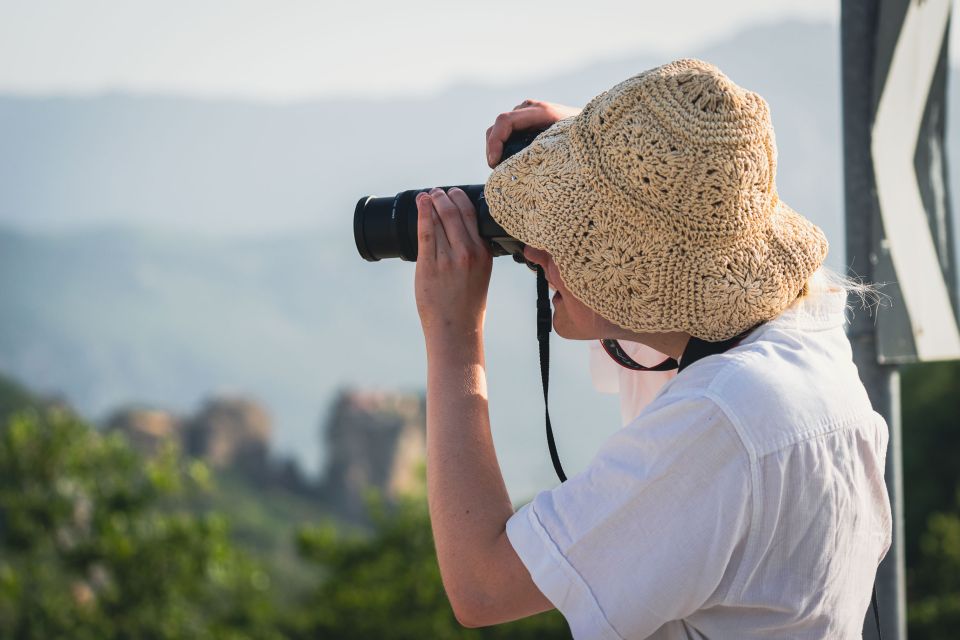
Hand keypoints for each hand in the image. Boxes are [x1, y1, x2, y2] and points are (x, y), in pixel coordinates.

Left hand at [415, 187, 492, 342]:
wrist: (456, 329)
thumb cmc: (467, 305)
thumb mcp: (481, 274)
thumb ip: (474, 253)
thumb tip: (461, 233)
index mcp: (484, 253)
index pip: (473, 216)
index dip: (461, 199)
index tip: (453, 193)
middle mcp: (468, 252)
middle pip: (456, 212)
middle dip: (445, 196)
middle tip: (438, 191)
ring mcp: (449, 259)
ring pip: (440, 219)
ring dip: (433, 201)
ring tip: (428, 195)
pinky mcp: (430, 265)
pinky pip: (426, 232)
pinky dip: (422, 213)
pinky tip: (420, 202)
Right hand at [485, 99, 580, 167]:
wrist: (596, 128)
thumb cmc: (584, 140)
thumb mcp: (566, 148)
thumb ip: (544, 152)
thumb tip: (519, 169)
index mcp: (541, 111)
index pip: (505, 121)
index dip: (494, 142)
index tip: (494, 164)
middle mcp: (531, 107)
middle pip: (498, 125)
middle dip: (492, 149)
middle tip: (497, 171)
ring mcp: (528, 112)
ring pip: (500, 129)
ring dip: (497, 149)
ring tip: (503, 169)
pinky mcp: (528, 119)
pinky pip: (508, 132)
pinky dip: (504, 147)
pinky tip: (511, 162)